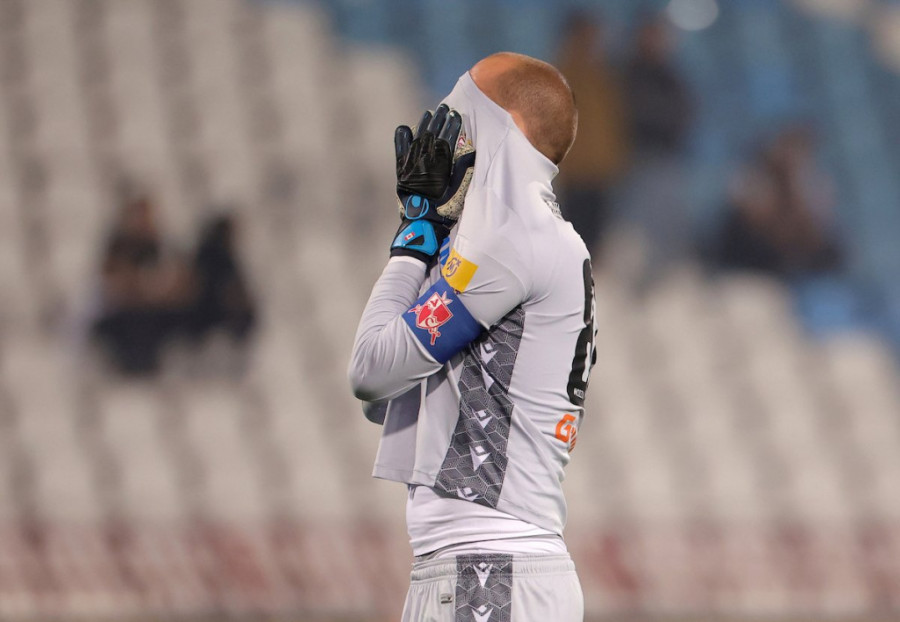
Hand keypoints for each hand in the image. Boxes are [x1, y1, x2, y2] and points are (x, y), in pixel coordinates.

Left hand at [390, 104, 474, 262]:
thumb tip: (470, 150)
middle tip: (445, 108)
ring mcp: (411, 165)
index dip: (452, 125)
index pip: (447, 138)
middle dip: (439, 119)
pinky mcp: (401, 170)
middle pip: (432, 134)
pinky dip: (402, 138)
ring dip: (424, 124)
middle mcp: (425, 161)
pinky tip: (404, 127)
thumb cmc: (444, 209)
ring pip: (417, 138)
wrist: (422, 223)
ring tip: (429, 113)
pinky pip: (400, 150)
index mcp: (441, 165)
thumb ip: (464, 169)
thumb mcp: (459, 190)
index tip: (456, 114)